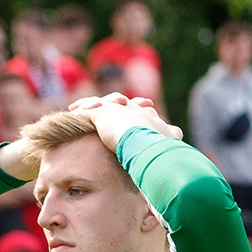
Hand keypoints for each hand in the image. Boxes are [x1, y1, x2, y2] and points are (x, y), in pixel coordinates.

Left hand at [67, 92, 181, 151]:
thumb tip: (178, 139)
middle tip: (105, 108)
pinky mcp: (103, 114)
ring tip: (82, 108)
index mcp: (149, 118)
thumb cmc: (160, 148)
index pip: (142, 112)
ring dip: (92, 104)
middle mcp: (134, 109)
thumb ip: (172, 141)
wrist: (148, 143)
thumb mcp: (170, 144)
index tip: (133, 115)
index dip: (136, 112)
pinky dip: (81, 110)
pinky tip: (73, 111)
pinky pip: (88, 110)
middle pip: (121, 103)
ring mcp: (119, 110)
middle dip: (114, 105)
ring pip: (103, 103)